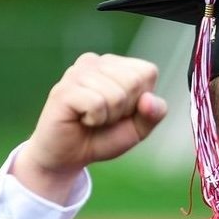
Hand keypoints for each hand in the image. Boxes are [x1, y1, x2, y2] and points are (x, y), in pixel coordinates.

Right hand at [13, 53, 166, 202]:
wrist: (68, 157)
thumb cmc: (104, 137)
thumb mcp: (138, 129)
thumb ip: (154, 113)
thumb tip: (148, 99)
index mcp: (116, 65)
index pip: (148, 72)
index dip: (141, 100)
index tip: (123, 111)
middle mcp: (96, 62)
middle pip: (134, 81)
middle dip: (125, 109)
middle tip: (105, 117)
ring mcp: (77, 72)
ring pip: (116, 95)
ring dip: (108, 117)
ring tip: (92, 119)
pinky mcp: (64, 89)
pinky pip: (97, 103)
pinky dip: (95, 120)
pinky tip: (81, 119)